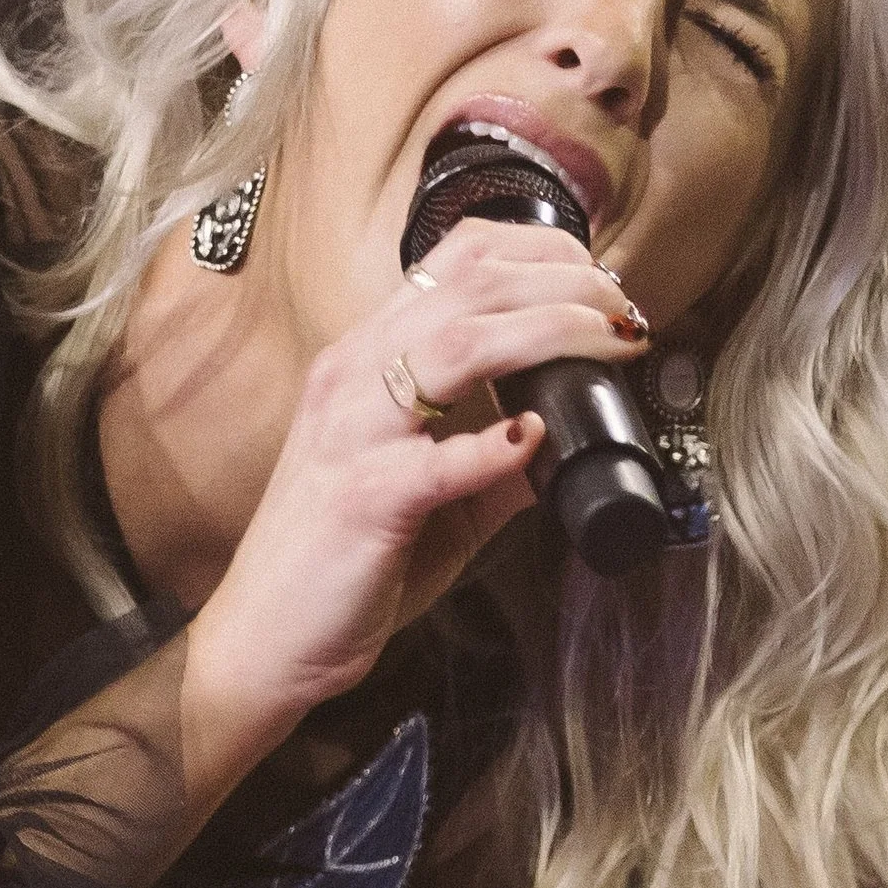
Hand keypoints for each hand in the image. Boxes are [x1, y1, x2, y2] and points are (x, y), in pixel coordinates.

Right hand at [180, 216, 644, 797]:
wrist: (265, 637)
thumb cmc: (339, 561)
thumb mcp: (429, 494)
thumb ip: (493, 462)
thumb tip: (566, 439)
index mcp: (365, 359)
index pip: (452, 259)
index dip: (536, 250)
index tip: (596, 276)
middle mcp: (353, 376)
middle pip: (469, 285)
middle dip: (564, 281)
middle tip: (622, 308)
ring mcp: (353, 432)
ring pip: (458, 345)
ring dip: (551, 332)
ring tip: (609, 343)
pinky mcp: (361, 498)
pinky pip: (437, 462)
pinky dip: (494, 447)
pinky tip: (535, 441)